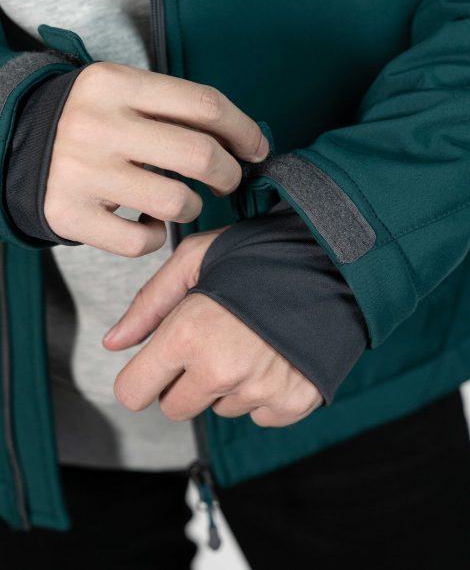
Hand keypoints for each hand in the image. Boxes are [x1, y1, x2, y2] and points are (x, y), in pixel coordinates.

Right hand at [44, 62, 268, 254]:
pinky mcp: (69, 215)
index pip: (204, 104)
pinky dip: (156, 235)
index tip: (256, 148)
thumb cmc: (94, 121)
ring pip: (177, 202)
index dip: (244, 130)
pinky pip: (143, 241)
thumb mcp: (125, 94)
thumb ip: (178, 110)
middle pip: (200, 155)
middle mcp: (96, 125)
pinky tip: (146, 220)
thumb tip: (246, 142)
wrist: (20, 145)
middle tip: (226, 179)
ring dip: (192, 206)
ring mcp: (80, 172)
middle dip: (229, 173)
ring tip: (179, 199)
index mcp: (115, 83)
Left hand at [103, 230, 323, 426]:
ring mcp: (259, 390)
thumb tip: (115, 342)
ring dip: (226, 385)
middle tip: (210, 345)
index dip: (142, 377)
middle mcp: (221, 369)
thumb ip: (149, 303)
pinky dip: (262, 393)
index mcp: (189, 333)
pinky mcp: (292, 402)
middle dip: (184, 382)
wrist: (332, 264)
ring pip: (219, 409)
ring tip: (249, 341)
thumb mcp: (195, 259)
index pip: (133, 393)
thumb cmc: (261, 255)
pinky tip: (273, 356)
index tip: (157, 364)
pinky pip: (259, 415)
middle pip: (175, 408)